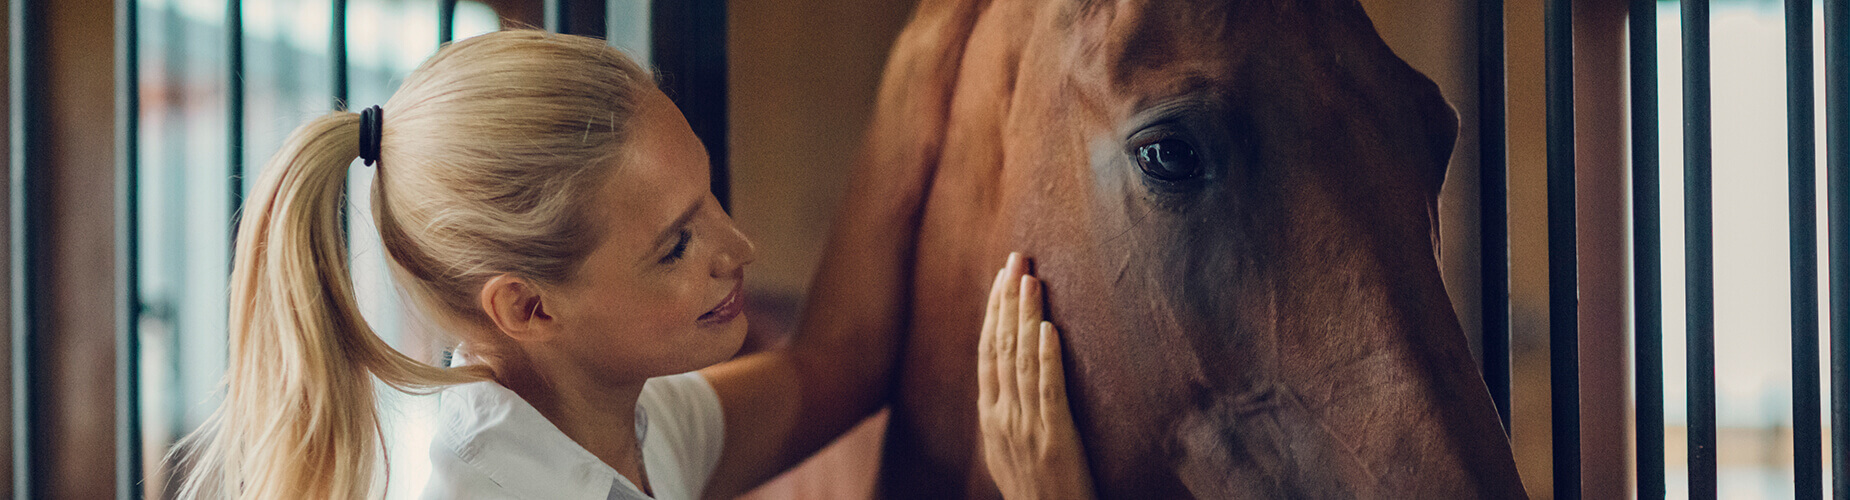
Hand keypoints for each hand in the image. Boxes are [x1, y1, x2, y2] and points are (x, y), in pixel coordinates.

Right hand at [978, 253, 1095, 499]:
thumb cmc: (1034, 492)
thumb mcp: (1006, 452)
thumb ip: (1003, 414)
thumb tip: (1002, 378)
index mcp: (989, 416)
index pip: (987, 350)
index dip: (994, 310)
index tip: (1002, 274)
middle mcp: (1002, 416)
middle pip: (1001, 346)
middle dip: (1008, 299)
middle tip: (1017, 258)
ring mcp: (1026, 427)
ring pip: (1021, 361)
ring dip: (1026, 316)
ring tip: (1031, 279)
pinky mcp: (1054, 439)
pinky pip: (1048, 391)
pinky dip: (1047, 358)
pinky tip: (1049, 329)